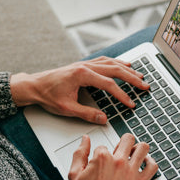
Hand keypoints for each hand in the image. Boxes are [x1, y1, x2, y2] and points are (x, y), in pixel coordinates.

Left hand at [10, 56, 149, 123]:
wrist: (34, 86)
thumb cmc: (47, 96)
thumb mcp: (67, 109)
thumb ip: (87, 114)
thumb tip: (104, 118)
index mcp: (82, 75)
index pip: (109, 85)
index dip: (122, 95)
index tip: (131, 103)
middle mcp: (85, 66)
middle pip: (115, 70)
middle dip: (132, 78)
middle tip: (145, 86)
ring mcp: (84, 64)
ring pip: (111, 63)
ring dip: (126, 69)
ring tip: (139, 75)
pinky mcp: (83, 65)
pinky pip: (104, 61)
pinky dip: (116, 63)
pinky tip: (123, 65)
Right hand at [67, 133, 157, 179]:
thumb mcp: (74, 175)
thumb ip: (80, 154)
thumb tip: (85, 140)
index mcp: (102, 158)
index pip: (105, 145)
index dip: (102, 154)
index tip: (101, 163)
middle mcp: (119, 162)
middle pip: (127, 139)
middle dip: (123, 143)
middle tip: (121, 151)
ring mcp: (131, 172)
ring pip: (143, 147)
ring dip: (138, 149)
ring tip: (134, 155)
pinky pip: (153, 166)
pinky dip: (150, 162)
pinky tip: (144, 164)